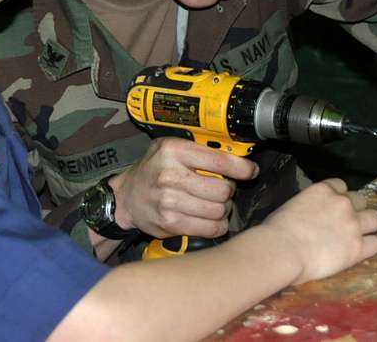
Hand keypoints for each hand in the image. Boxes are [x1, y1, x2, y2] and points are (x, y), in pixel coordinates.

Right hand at [107, 137, 258, 238]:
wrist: (126, 197)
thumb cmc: (154, 169)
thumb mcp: (172, 148)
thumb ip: (201, 150)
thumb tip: (239, 158)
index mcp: (174, 151)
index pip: (220, 160)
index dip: (242, 168)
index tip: (250, 171)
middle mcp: (170, 175)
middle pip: (222, 189)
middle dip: (229, 191)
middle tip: (223, 189)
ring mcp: (169, 201)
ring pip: (219, 210)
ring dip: (224, 209)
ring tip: (216, 204)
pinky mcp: (170, 223)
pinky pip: (210, 228)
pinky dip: (217, 225)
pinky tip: (212, 219)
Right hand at [262, 179, 376, 284]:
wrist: (282, 250)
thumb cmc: (277, 230)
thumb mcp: (292, 205)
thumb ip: (309, 205)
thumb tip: (310, 214)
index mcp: (324, 189)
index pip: (341, 185)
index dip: (339, 197)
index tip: (333, 208)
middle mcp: (342, 203)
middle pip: (362, 200)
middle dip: (355, 210)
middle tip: (346, 224)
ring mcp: (353, 224)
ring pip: (375, 219)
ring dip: (368, 226)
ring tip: (358, 237)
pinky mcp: (358, 248)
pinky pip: (376, 244)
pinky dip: (369, 247)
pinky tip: (359, 252)